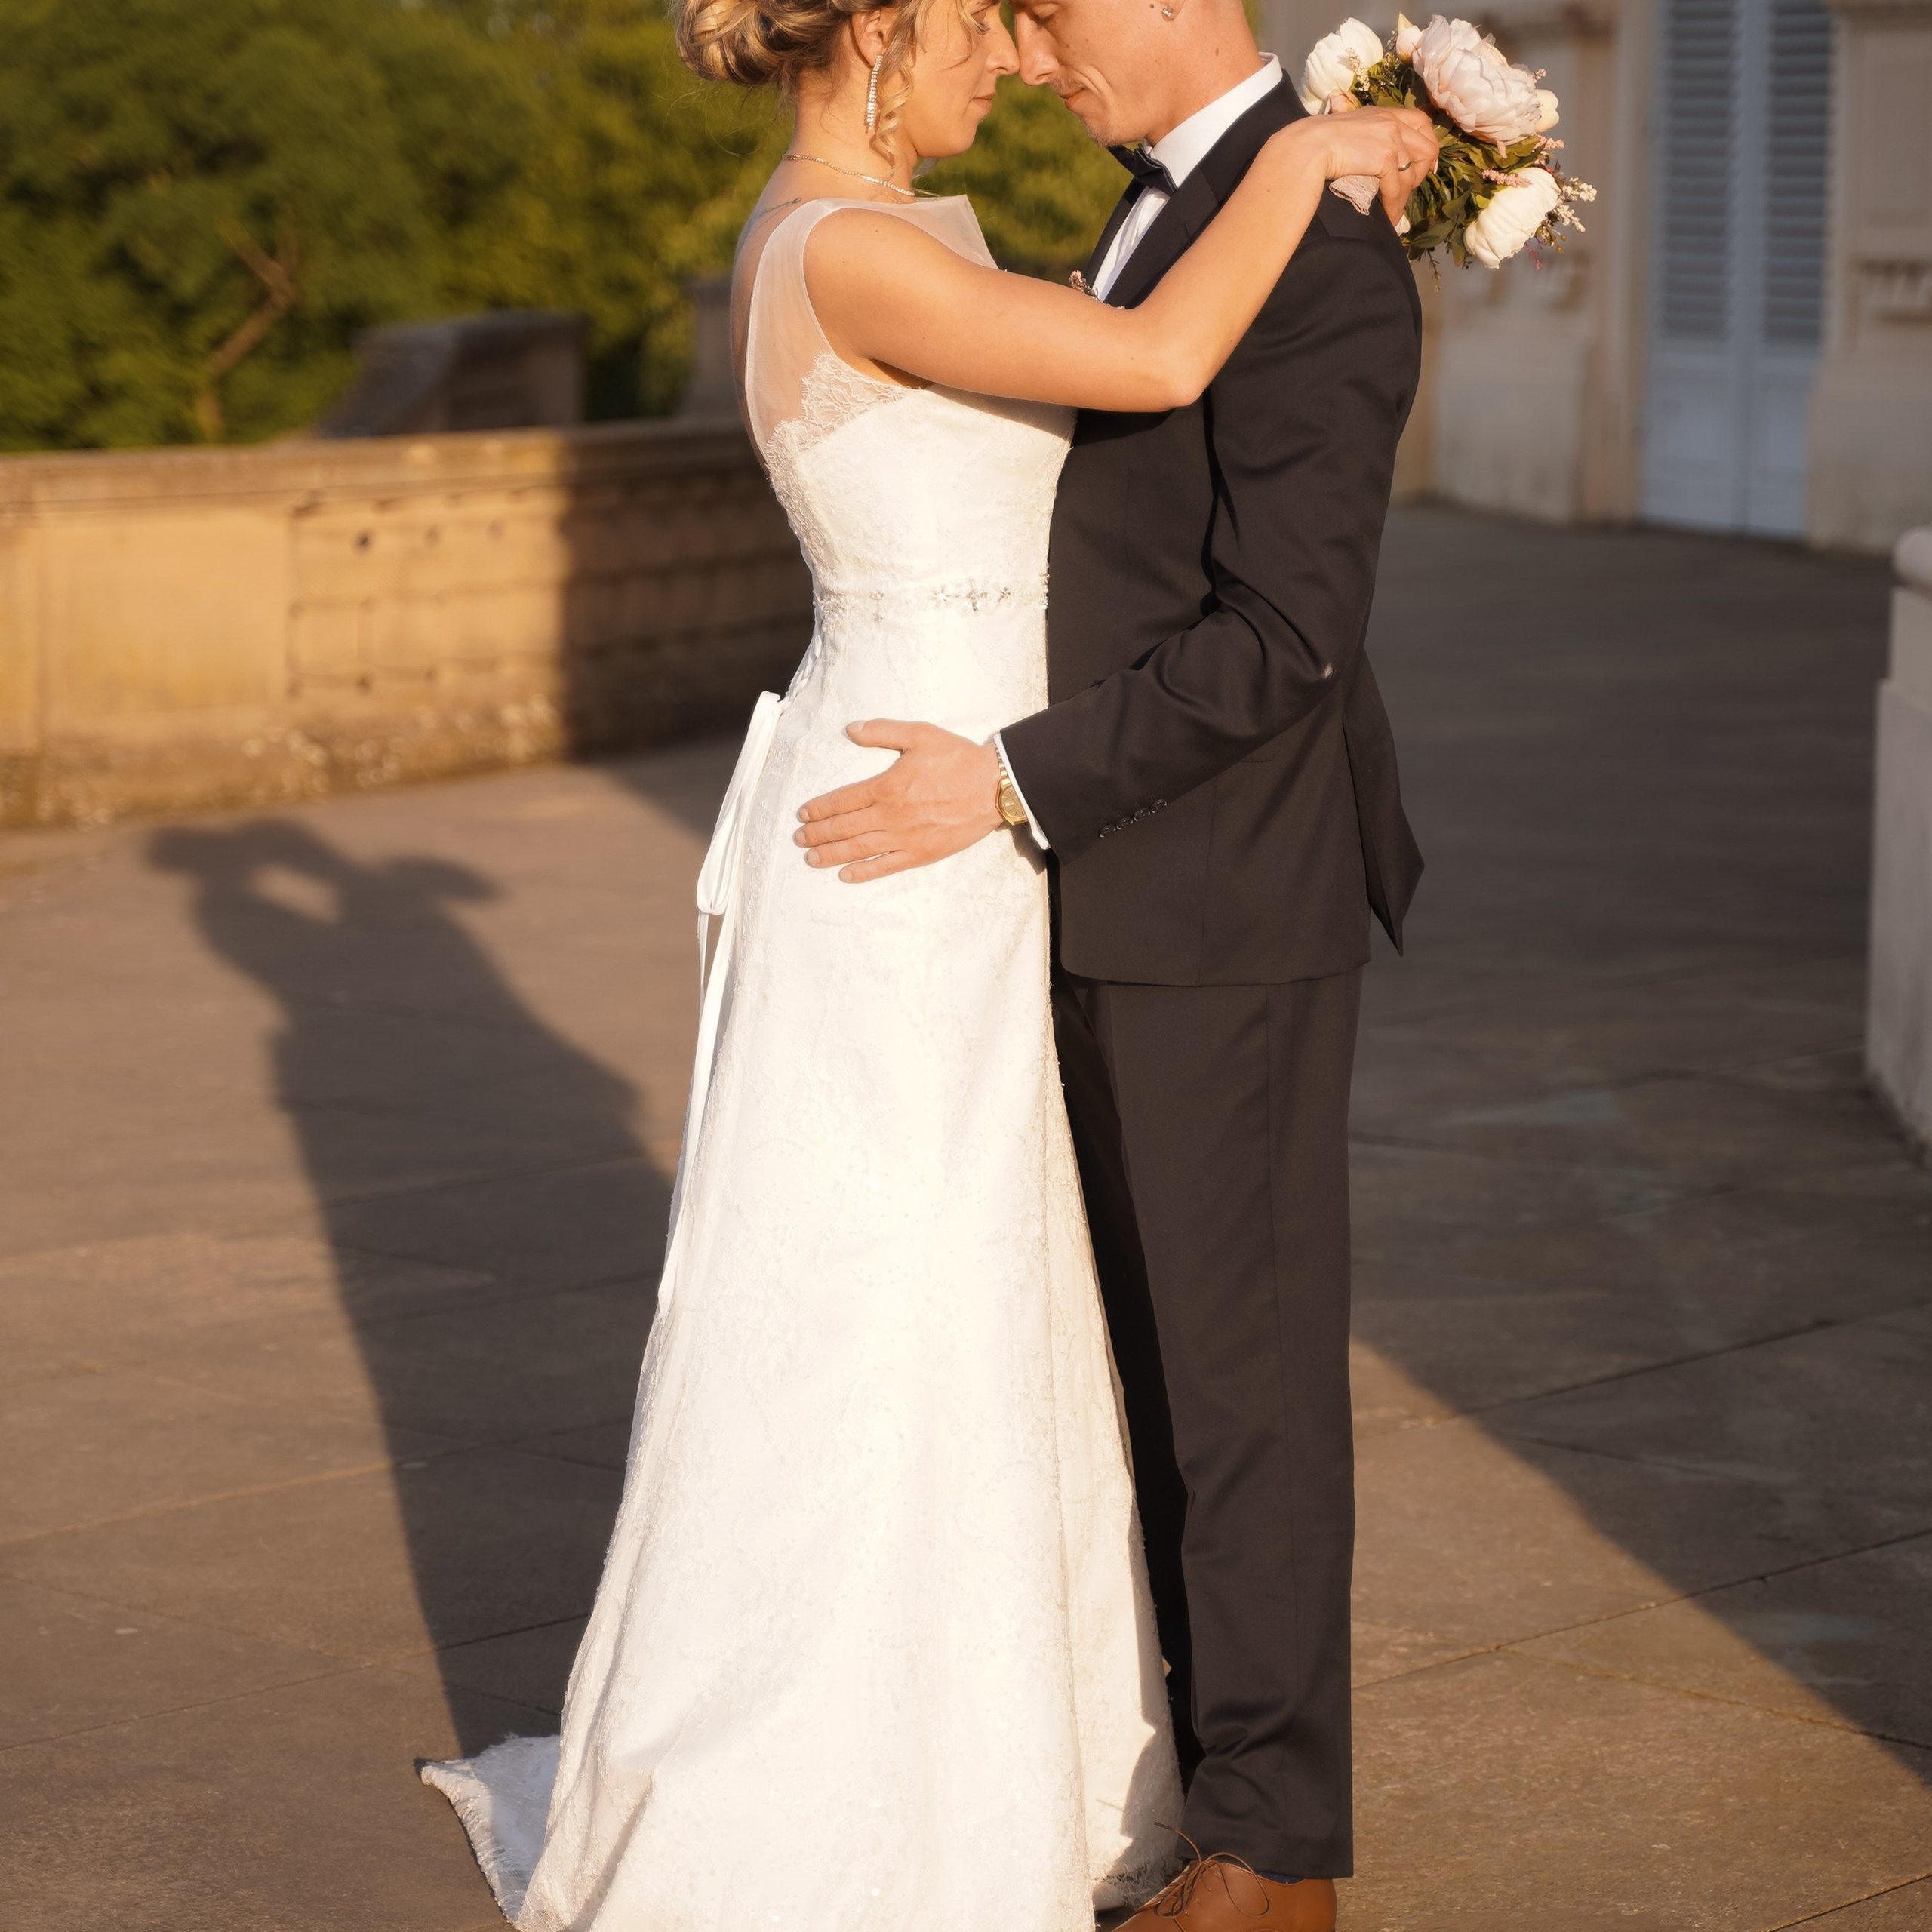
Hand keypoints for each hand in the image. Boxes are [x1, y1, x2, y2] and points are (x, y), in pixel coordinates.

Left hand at [794, 720, 1002, 882]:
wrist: (993, 787)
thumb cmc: (957, 758)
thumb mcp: (919, 734)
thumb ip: (882, 732)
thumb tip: (851, 729)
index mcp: (885, 787)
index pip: (841, 800)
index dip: (819, 808)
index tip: (803, 813)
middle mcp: (889, 816)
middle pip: (844, 828)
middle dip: (818, 833)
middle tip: (799, 838)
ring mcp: (904, 838)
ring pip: (858, 850)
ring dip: (831, 855)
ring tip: (811, 859)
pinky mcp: (920, 854)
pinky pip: (885, 866)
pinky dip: (863, 873)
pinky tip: (845, 876)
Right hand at [1292, 101, 1438, 226]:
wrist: (1308, 147)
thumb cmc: (1318, 144)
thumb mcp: (1350, 132)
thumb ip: (1366, 138)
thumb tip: (1373, 159)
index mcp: (1383, 113)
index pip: (1420, 121)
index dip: (1428, 143)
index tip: (1424, 164)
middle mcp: (1391, 121)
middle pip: (1427, 146)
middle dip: (1421, 172)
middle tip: (1407, 188)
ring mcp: (1390, 137)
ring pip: (1413, 171)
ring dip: (1406, 194)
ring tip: (1394, 207)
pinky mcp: (1385, 156)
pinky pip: (1397, 188)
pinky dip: (1394, 207)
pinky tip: (1389, 218)